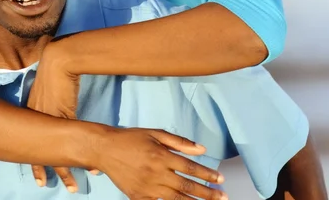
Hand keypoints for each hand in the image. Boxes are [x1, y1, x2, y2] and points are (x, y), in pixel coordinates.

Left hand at [27, 42, 82, 191]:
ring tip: (72, 186)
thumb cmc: (53, 70)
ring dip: (64, 170)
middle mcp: (37, 119)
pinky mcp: (63, 117)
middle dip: (42, 170)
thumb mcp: (44, 89)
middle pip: (38, 152)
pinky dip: (81, 156)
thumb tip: (49, 107)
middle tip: (43, 185)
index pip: (28, 143)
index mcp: (31, 113)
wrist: (60, 60)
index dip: (32, 160)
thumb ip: (44, 101)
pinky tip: (88, 166)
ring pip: (55, 152)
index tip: (36, 174)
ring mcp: (49, 120)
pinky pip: (72, 142)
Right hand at [95, 127, 226, 199]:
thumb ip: (179, 142)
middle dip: (208, 194)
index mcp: (161, 156)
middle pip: (187, 187)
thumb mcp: (155, 133)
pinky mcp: (139, 197)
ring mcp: (148, 188)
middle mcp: (157, 173)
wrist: (105, 149)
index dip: (208, 174)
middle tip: (223, 196)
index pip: (191, 168)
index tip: (221, 179)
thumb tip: (201, 149)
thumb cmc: (131, 138)